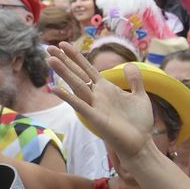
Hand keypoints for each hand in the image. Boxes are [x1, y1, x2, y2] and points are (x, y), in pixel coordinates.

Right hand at [48, 42, 154, 159]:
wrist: (141, 143)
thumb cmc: (139, 123)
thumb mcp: (140, 97)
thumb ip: (134, 81)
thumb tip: (129, 66)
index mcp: (106, 89)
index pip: (87, 69)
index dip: (75, 56)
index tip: (63, 44)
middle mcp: (97, 96)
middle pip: (77, 74)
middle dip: (63, 61)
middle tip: (48, 48)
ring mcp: (95, 106)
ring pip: (76, 86)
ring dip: (63, 73)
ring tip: (50, 60)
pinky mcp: (96, 119)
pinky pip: (80, 106)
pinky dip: (68, 97)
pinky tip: (56, 89)